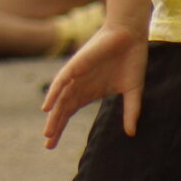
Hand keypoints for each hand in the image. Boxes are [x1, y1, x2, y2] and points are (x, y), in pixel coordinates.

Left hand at [42, 22, 147, 147]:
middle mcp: (79, 85)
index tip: (51, 145)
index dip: (60, 128)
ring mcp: (76, 76)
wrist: (130, 36)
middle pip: (62, 109)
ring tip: (48, 133)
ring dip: (54, 115)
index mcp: (89, 92)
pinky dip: (53, 94)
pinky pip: (61, 81)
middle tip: (48, 145)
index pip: (69, 112)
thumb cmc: (131, 60)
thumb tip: (131, 133)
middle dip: (54, 127)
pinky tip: (47, 107)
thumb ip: (130, 111)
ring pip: (60, 98)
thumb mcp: (133, 91)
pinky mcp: (76, 65)